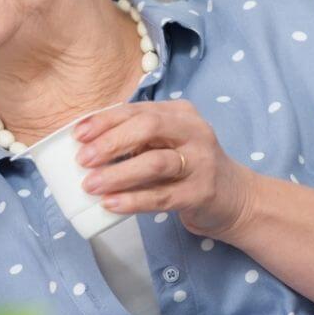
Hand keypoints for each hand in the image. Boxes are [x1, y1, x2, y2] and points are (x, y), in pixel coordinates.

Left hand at [73, 99, 258, 240]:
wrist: (235, 199)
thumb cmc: (189, 168)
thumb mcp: (168, 143)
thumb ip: (138, 138)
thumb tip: (87, 145)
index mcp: (180, 114)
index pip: (138, 110)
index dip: (105, 120)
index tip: (78, 135)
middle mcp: (194, 132)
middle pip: (148, 128)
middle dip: (111, 142)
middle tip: (83, 160)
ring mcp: (201, 162)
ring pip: (155, 162)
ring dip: (118, 174)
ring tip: (90, 185)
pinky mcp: (202, 193)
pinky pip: (162, 196)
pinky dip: (133, 200)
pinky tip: (111, 204)